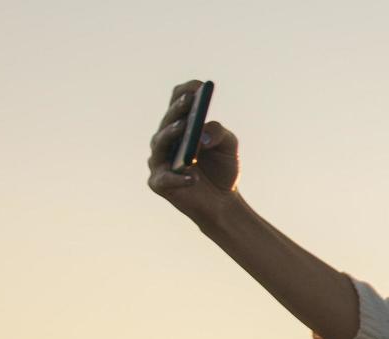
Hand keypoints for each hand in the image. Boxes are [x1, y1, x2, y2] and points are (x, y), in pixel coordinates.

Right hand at [146, 80, 240, 222]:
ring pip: (160, 144)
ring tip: (184, 129)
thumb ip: (219, 134)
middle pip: (168, 121)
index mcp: (181, 125)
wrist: (223, 202)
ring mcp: (159, 160)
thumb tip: (203, 135)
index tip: (200, 86)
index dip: (187, 91)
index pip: (178, 100)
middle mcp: (165, 139)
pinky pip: (166, 178)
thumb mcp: (229, 147)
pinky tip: (194, 177)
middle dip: (178, 110)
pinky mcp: (160, 183)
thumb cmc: (222, 169)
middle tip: (190, 102)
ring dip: (171, 135)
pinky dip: (179, 177)